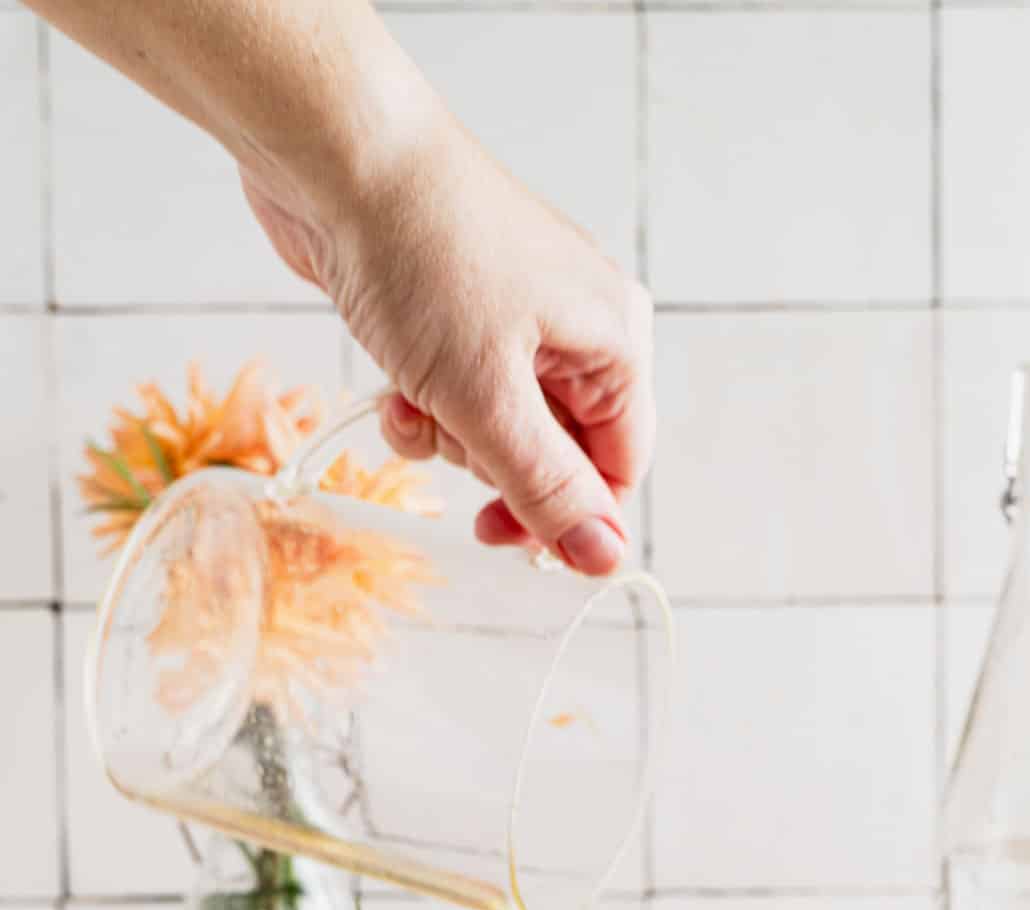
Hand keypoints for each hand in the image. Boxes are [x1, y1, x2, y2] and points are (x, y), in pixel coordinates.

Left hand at [242, 103, 651, 575]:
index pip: (617, 468)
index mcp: (615, 341)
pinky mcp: (456, 316)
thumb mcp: (490, 398)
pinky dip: (420, 403)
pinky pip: (453, 396)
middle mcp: (577, 329)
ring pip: (495, 432)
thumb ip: (547, 488)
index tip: (507, 540)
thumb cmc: (424, 254)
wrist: (336, 155)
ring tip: (412, 395)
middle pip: (554, 455)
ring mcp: (515, 320)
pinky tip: (390, 381)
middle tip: (452, 437)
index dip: (566, 517)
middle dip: (491, 464)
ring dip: (446, 435)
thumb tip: (606, 559)